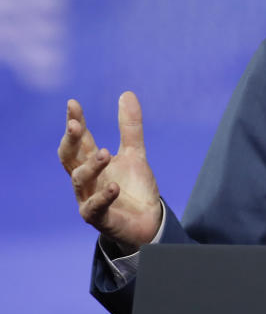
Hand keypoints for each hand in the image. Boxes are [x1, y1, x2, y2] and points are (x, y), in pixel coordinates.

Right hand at [58, 91, 161, 253]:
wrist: (148, 221)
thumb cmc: (133, 187)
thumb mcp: (135, 153)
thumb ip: (130, 127)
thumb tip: (127, 93)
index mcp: (92, 162)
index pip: (80, 139)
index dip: (75, 122)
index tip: (73, 104)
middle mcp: (86, 179)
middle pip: (70, 157)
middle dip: (71, 141)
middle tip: (74, 125)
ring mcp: (88, 198)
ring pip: (80, 179)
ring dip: (91, 165)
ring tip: (106, 153)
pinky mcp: (98, 217)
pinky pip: (95, 207)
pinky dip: (103, 196)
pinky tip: (114, 186)